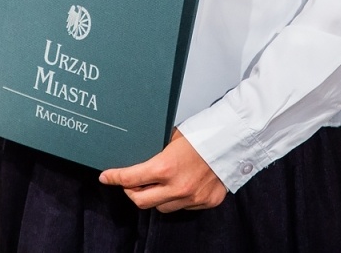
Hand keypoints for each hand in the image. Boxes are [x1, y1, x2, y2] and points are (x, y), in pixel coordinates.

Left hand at [100, 131, 225, 211]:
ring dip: (155, 198)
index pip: (130, 179)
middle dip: (131, 192)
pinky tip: (182, 185)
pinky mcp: (205, 202)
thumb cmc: (204, 133)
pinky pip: (183, 207)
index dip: (114, 178)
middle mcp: (177, 187)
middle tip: (129, 184)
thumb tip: (141, 153)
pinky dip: (178, 199)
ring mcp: (192, 198)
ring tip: (158, 185)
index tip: (106, 177)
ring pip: (162, 208)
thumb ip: (157, 151)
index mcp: (165, 167)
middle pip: (140, 201)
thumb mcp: (173, 137)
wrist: (233, 140)